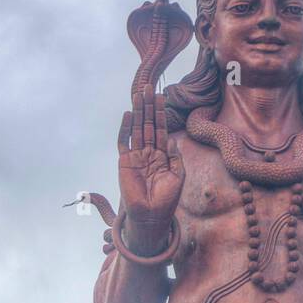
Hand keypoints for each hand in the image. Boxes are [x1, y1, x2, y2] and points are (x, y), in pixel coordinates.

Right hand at [118, 86, 183, 252]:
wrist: (152, 215)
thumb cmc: (167, 199)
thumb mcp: (178, 176)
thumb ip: (175, 157)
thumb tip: (171, 139)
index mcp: (162, 155)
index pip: (161, 129)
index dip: (161, 113)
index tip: (162, 96)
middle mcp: (148, 152)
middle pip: (148, 124)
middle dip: (149, 106)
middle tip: (149, 87)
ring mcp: (136, 156)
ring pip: (137, 129)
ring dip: (138, 111)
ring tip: (140, 94)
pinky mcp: (125, 162)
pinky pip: (124, 142)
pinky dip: (125, 128)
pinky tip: (128, 114)